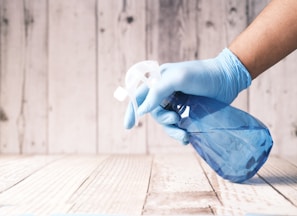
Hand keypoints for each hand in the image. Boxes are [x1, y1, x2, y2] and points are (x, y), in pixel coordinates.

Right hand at [124, 48, 250, 143]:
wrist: (228, 79)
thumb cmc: (202, 75)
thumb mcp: (177, 78)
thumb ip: (156, 92)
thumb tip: (141, 111)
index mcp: (159, 80)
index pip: (140, 96)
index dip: (132, 111)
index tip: (128, 127)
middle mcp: (165, 91)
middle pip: (154, 112)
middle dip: (164, 120)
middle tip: (176, 119)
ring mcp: (176, 101)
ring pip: (166, 121)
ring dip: (173, 130)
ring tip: (185, 136)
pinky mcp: (187, 110)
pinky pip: (178, 125)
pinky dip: (180, 133)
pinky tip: (187, 138)